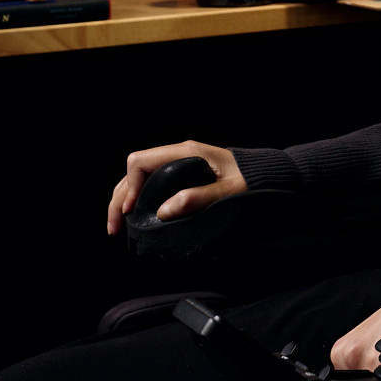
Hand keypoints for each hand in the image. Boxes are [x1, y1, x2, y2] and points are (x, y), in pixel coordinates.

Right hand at [106, 140, 246, 234]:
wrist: (266, 172)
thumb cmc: (251, 179)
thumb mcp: (228, 191)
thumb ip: (198, 198)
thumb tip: (163, 211)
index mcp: (185, 152)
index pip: (141, 161)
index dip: (130, 186)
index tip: (130, 210)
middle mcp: (178, 154)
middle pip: (134, 170)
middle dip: (119, 198)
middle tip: (114, 227)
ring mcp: (179, 162)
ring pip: (139, 176)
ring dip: (124, 198)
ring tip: (118, 225)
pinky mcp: (182, 172)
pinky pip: (152, 182)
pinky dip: (138, 197)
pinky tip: (136, 214)